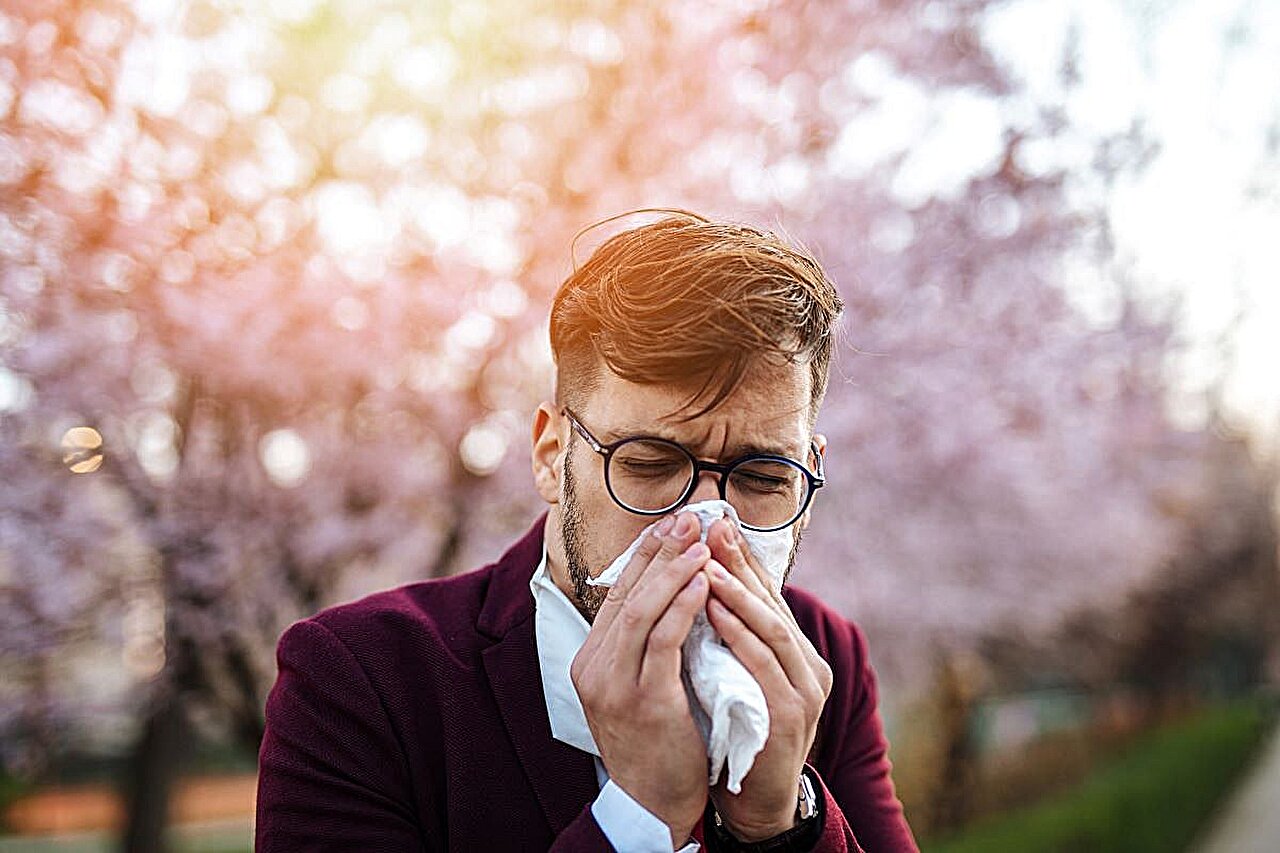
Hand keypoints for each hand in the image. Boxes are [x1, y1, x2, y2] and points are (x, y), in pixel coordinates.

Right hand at [570, 512, 711, 846]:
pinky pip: (663, 642)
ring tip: (702, 543)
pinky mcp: (643, 702)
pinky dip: (684, 606)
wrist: (654, 804)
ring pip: (641, 611)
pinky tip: (706, 584)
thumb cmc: (658, 740)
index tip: (673, 522)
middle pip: (625, 593)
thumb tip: (672, 589)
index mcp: (591, 659)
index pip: (617, 592)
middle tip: (692, 517)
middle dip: (660, 550)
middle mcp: (594, 667)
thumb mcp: (641, 684)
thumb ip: (646, 643)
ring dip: (674, 571)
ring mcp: (614, 686)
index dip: (645, 553)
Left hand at [703, 519, 832, 840]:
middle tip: (711, 525)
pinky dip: (738, 633)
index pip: (770, 595)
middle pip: (773, 602)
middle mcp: (809, 667)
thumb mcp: (738, 677)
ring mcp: (804, 692)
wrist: (755, 803)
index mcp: (798, 655)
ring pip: (771, 628)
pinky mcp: (790, 715)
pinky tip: (713, 609)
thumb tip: (702, 585)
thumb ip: (732, 638)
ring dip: (736, 591)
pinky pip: (762, 664)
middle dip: (740, 562)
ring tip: (706, 560)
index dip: (743, 558)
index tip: (715, 521)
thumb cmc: (740, 735)